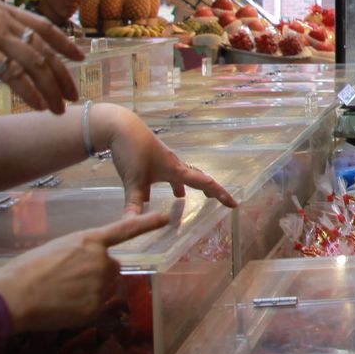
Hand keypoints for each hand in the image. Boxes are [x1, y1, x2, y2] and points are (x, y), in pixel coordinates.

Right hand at [0, 0, 82, 112]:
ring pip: (35, 63)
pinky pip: (15, 74)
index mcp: (0, 8)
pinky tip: (37, 106)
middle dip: (63, 74)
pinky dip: (30, 92)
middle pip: (45, 48)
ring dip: (50, 89)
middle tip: (73, 95)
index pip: (43, 25)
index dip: (65, 42)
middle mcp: (1, 18)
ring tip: (58, 109)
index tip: (80, 57)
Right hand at [0, 209, 170, 332]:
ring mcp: (101, 285)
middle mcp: (102, 262)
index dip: (147, 223)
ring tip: (60, 291)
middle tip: (67, 278)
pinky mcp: (95, 307)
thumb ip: (82, 254)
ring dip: (90, 289)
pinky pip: (96, 305)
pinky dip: (83, 306)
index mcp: (90, 241)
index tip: (166, 217)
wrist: (14, 296)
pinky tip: (62, 305)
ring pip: (104, 287)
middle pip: (111, 267)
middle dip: (96, 273)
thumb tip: (89, 267)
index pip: (125, 230)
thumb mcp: (58, 250)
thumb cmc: (28, 269)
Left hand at [94, 105, 237, 214]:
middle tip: (219, 200)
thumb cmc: (132, 151)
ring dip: (185, 186)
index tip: (234, 204)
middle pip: (197, 178)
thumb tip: (133, 226)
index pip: (204, 183)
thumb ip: (134, 204)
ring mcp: (163, 159)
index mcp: (176, 170)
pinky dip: (168, 181)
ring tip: (181, 198)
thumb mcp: (133, 181)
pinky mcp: (152, 156)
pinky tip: (157, 186)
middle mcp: (174, 164)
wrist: (120, 126)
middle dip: (209, 190)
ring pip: (181, 175)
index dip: (220, 194)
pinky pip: (167, 172)